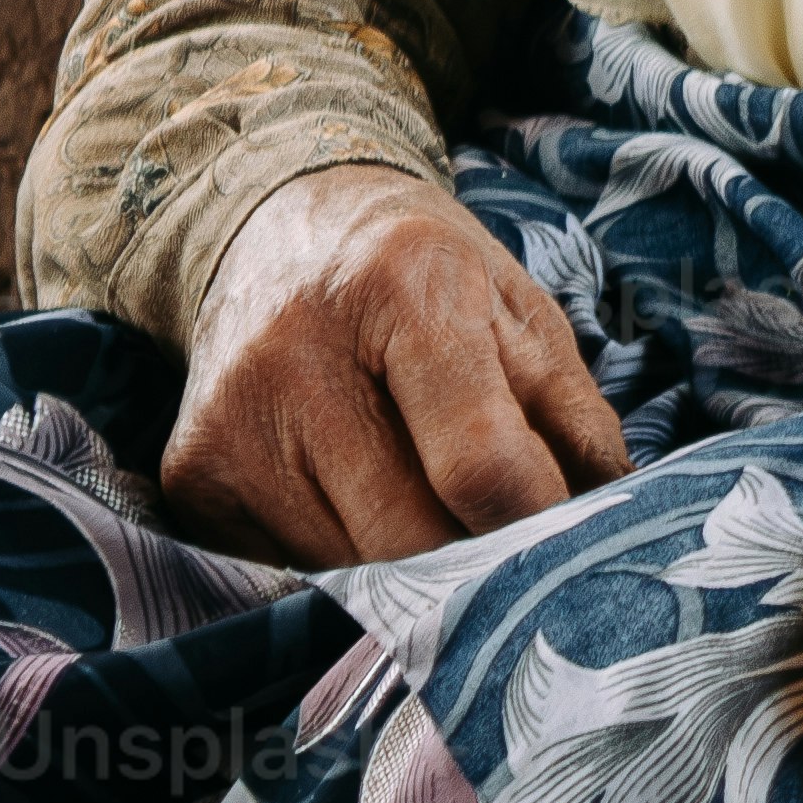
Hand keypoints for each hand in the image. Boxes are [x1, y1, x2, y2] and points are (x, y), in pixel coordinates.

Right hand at [157, 163, 628, 562]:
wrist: (281, 224)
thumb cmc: (424, 274)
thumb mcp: (517, 307)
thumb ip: (573, 418)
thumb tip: (611, 527)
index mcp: (402, 284)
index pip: (479, 462)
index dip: (536, 525)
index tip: (562, 546)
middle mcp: (298, 350)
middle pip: (409, 540)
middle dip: (473, 569)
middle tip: (504, 562)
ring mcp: (233, 420)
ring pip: (351, 573)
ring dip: (406, 578)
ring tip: (427, 523)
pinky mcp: (191, 476)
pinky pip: (287, 574)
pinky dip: (339, 568)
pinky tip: (350, 510)